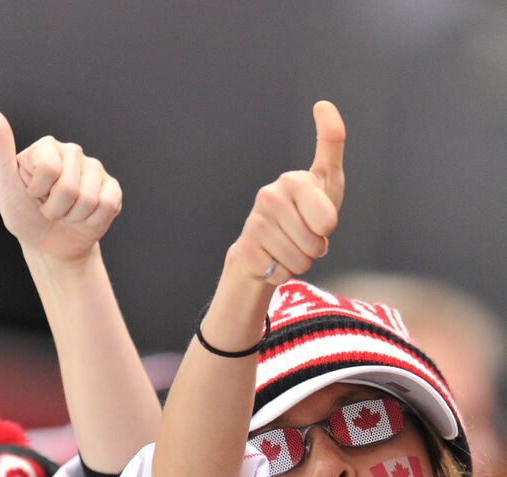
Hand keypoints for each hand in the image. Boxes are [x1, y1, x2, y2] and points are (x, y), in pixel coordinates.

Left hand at [0, 107, 122, 262]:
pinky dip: (92, 221)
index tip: (33, 195)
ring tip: (65, 214)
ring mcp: (95, 170)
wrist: (48, 245)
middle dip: (55, 209)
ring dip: (72, 217)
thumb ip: (0, 147)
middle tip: (49, 209)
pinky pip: (107, 205)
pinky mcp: (112, 189)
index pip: (49, 168)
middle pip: (69, 187)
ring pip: (88, 200)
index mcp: (46, 147)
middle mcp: (73, 152)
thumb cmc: (25, 215)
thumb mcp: (6, 183)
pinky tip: (83, 217)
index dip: (38, 191)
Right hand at [229, 100, 345, 284]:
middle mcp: (269, 197)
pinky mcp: (245, 250)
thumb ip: (330, 144)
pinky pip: (281, 273)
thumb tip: (323, 103)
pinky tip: (273, 259)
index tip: (320, 222)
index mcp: (293, 180)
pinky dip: (282, 273)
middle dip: (316, 248)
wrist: (267, 246)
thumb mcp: (326, 181)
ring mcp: (255, 224)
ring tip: (290, 248)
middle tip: (304, 238)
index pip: (327, 219)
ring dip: (301, 262)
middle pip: (315, 243)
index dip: (328, 228)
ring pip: (299, 261)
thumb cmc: (304, 212)